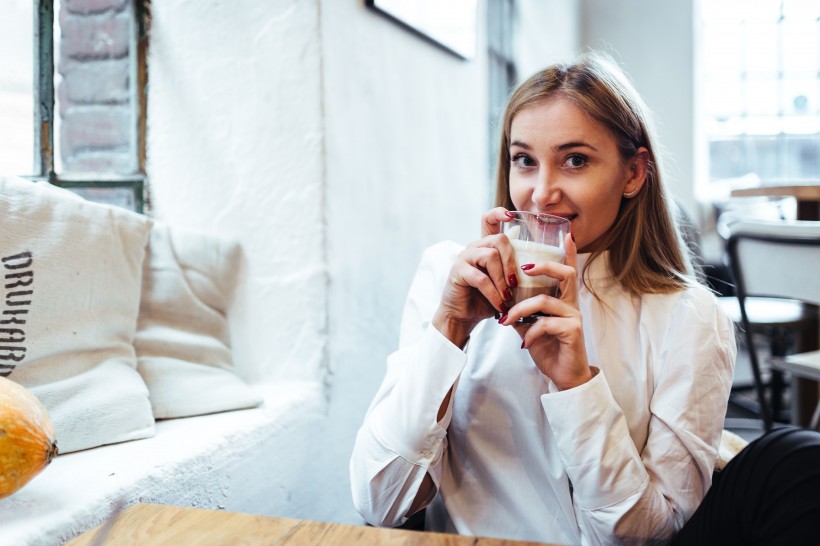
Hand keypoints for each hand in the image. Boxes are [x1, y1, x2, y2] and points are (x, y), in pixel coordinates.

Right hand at [432, 208, 517, 347]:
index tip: (511, 215)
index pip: (488, 220)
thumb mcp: (504, 284)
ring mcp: (464, 258)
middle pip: (498, 239)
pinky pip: (481, 278)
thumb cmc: (486, 299)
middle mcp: (474, 247)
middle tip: (516, 282)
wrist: (463, 316)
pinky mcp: (458, 272)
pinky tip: (500, 305)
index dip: (499, 213)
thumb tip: (542, 267)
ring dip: (503, 278)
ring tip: (508, 297)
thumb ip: (516, 272)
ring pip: (490, 256)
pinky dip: (494, 293)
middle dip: (512, 260)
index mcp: (485, 246)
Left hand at [499, 232, 593, 389]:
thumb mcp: (530, 326)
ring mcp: (574, 317)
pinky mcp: (573, 331)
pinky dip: (529, 332)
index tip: (566, 233)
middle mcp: (571, 304)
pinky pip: (545, 324)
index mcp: (562, 299)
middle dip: (544, 267)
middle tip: (524, 268)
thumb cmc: (548, 348)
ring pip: (544, 301)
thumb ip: (520, 311)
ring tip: (505, 321)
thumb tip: (503, 301)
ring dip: (520, 310)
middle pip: (565, 274)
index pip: (566, 271)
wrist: (563, 375)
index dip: (567, 252)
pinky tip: (524, 343)